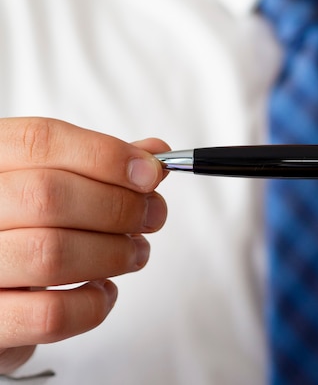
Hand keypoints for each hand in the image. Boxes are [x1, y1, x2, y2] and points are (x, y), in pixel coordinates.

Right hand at [0, 118, 168, 372]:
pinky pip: (49, 315)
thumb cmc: (23, 233)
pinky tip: (102, 291)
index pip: (39, 142)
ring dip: (114, 252)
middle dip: (119, 206)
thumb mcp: (52, 186)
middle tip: (153, 216)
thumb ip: (99, 167)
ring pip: (51, 254)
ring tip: (136, 252)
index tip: (151, 173)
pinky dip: (93, 303)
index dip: (106, 155)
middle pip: (47, 196)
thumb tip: (153, 155)